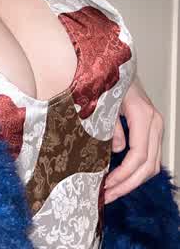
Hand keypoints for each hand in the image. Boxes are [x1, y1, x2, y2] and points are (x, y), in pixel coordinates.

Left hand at [104, 74, 163, 203]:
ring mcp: (156, 127)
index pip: (139, 154)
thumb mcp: (106, 100)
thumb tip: (117, 151)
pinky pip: (149, 157)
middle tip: (107, 195)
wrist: (119, 67)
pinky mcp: (151, 131)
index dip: (124, 174)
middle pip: (148, 165)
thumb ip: (111, 125)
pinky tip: (119, 178)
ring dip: (132, 182)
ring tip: (111, 191)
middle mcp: (154, 123)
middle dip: (127, 184)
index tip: (107, 184)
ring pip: (152, 165)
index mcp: (143, 115)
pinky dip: (136, 172)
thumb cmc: (111, 79)